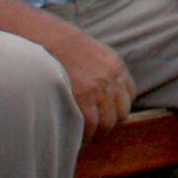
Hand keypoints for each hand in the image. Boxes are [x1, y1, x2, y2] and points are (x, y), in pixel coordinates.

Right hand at [36, 18, 136, 134]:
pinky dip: (85, 136)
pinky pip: (91, 125)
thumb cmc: (63, 48)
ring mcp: (98, 88)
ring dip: (97, 133)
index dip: (117, 107)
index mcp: (116, 66)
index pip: (129, 95)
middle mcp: (111, 78)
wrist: (48, 39)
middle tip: (94, 131)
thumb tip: (100, 88)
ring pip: (108, 122)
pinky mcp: (83, 97)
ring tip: (84, 137)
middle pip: (121, 113)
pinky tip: (76, 138)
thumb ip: (101, 70)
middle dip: (109, 124)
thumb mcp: (92, 53)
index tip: (105, 114)